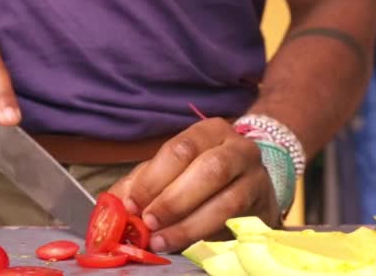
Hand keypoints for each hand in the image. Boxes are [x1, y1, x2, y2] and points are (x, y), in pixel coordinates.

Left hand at [109, 118, 279, 252]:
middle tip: (147, 222)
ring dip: (188, 224)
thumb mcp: (170, 172)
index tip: (133, 204)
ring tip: (160, 240)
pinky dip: (206, 235)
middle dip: (173, 200)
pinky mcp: (264, 208)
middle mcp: (239, 148)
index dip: (154, 178)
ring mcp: (256, 177)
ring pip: (226, 200)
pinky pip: (237, 223)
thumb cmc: (202, 175)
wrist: (248, 185)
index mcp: (210, 131)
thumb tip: (111, 204)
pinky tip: (185, 244)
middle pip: (209, 170)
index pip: (182, 148)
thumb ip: (141, 183)